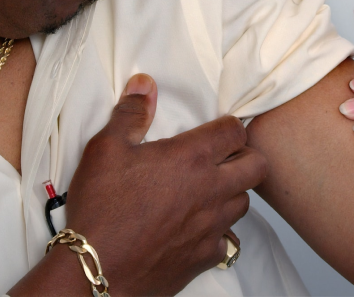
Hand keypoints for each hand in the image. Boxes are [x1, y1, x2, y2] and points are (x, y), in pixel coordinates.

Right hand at [11, 74, 266, 295]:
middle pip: (257, 166)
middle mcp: (212, 190)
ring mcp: (212, 226)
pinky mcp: (205, 257)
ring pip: (245, 204)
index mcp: (192, 158)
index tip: (216, 129)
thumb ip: (131, 113)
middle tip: (224, 157)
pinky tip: (198, 229)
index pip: (235, 130)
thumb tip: (145, 85)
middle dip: (246, 156)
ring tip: (210, 190)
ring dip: (233, 193)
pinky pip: (227, 241)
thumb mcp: (106, 148)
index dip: (229, 126)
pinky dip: (218, 233)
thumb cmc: (101, 208)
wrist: (96, 268)